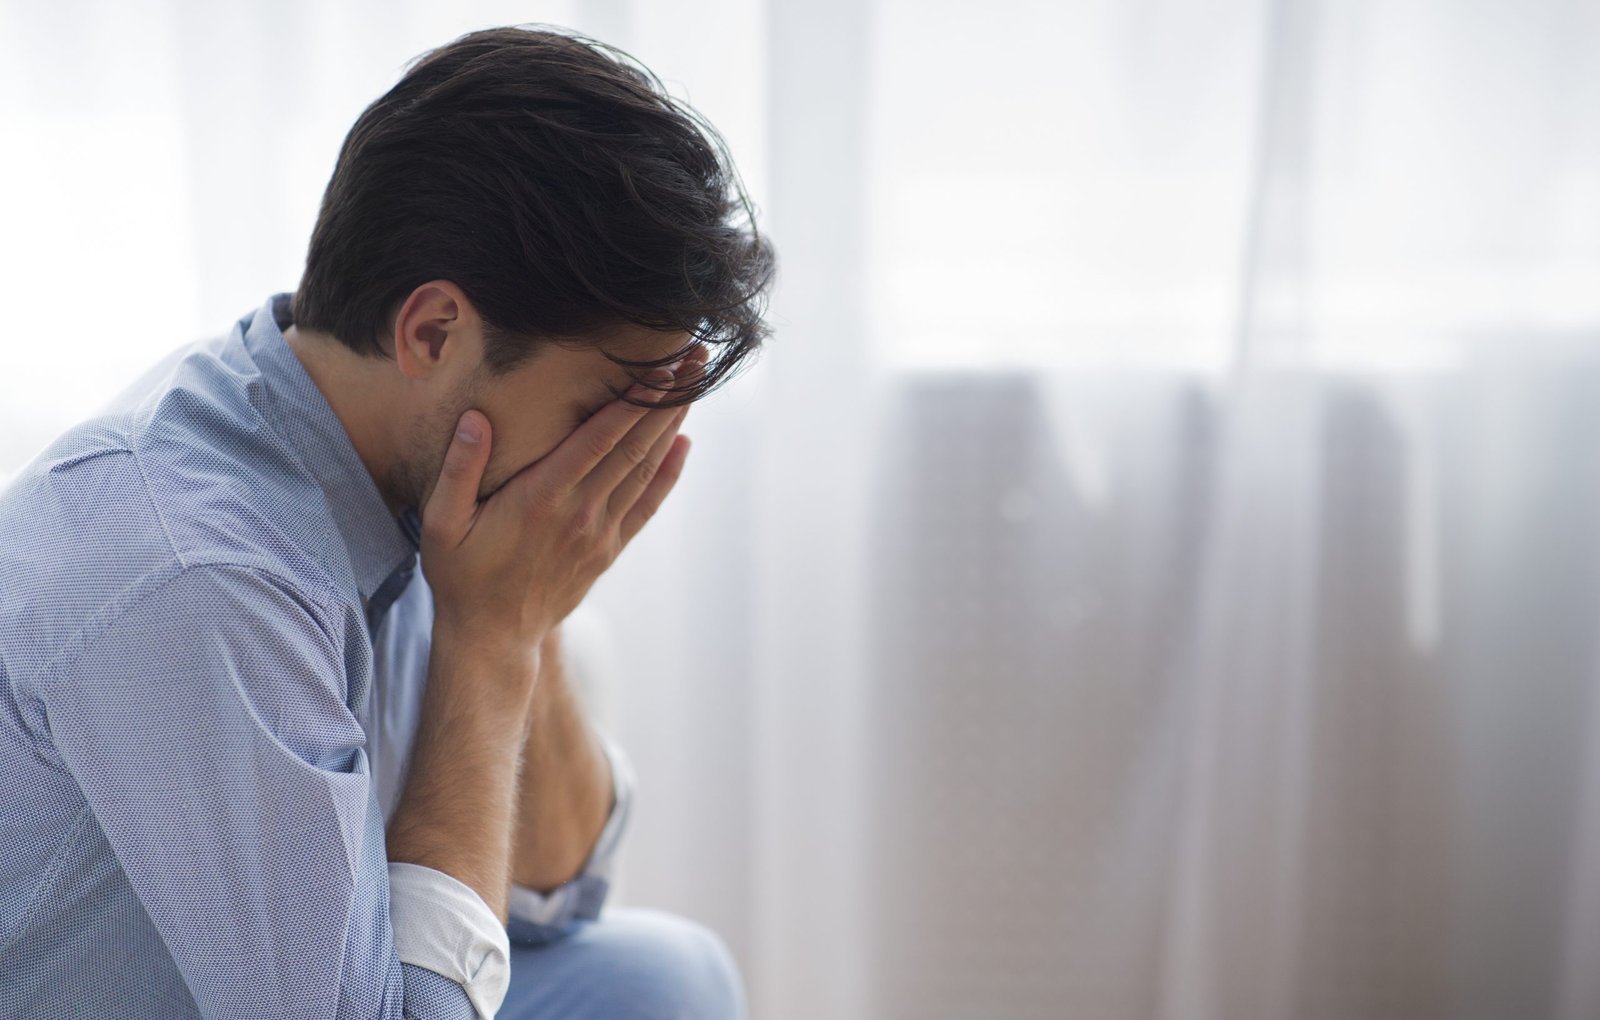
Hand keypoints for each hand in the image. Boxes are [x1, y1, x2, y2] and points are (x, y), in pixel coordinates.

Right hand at [419, 345, 703, 653]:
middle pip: (634, 446)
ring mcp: (599, 532)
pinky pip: (645, 505)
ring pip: (645, 469)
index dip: (633, 401)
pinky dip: (668, 473)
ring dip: (672, 424)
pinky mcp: (607, 549)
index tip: (661, 365)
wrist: (492, 637)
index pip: (598, 439)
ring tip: (696, 384)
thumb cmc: (461, 575)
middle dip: (667, 398)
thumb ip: (458, 470)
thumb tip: (475, 419)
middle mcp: (579, 511)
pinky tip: (683, 443)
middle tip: (697, 358)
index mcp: (541, 497)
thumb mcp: (441, 524)